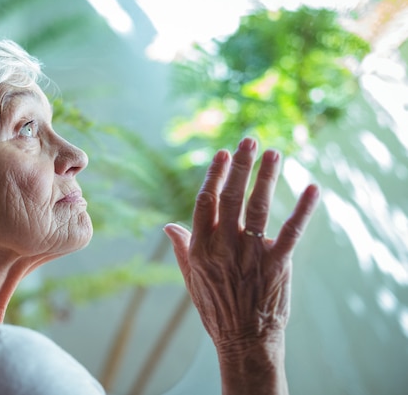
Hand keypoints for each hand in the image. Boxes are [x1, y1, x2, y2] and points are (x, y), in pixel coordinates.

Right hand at [164, 137, 318, 393]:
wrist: (243, 341)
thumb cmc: (215, 308)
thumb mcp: (190, 279)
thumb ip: (181, 248)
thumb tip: (168, 224)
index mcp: (200, 248)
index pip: (205, 201)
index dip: (214, 174)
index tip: (222, 153)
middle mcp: (223, 246)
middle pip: (231, 196)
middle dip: (241, 165)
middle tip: (249, 140)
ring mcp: (250, 255)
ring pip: (258, 207)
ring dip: (267, 177)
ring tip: (274, 153)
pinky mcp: (276, 265)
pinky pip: (291, 232)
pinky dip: (303, 210)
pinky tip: (313, 189)